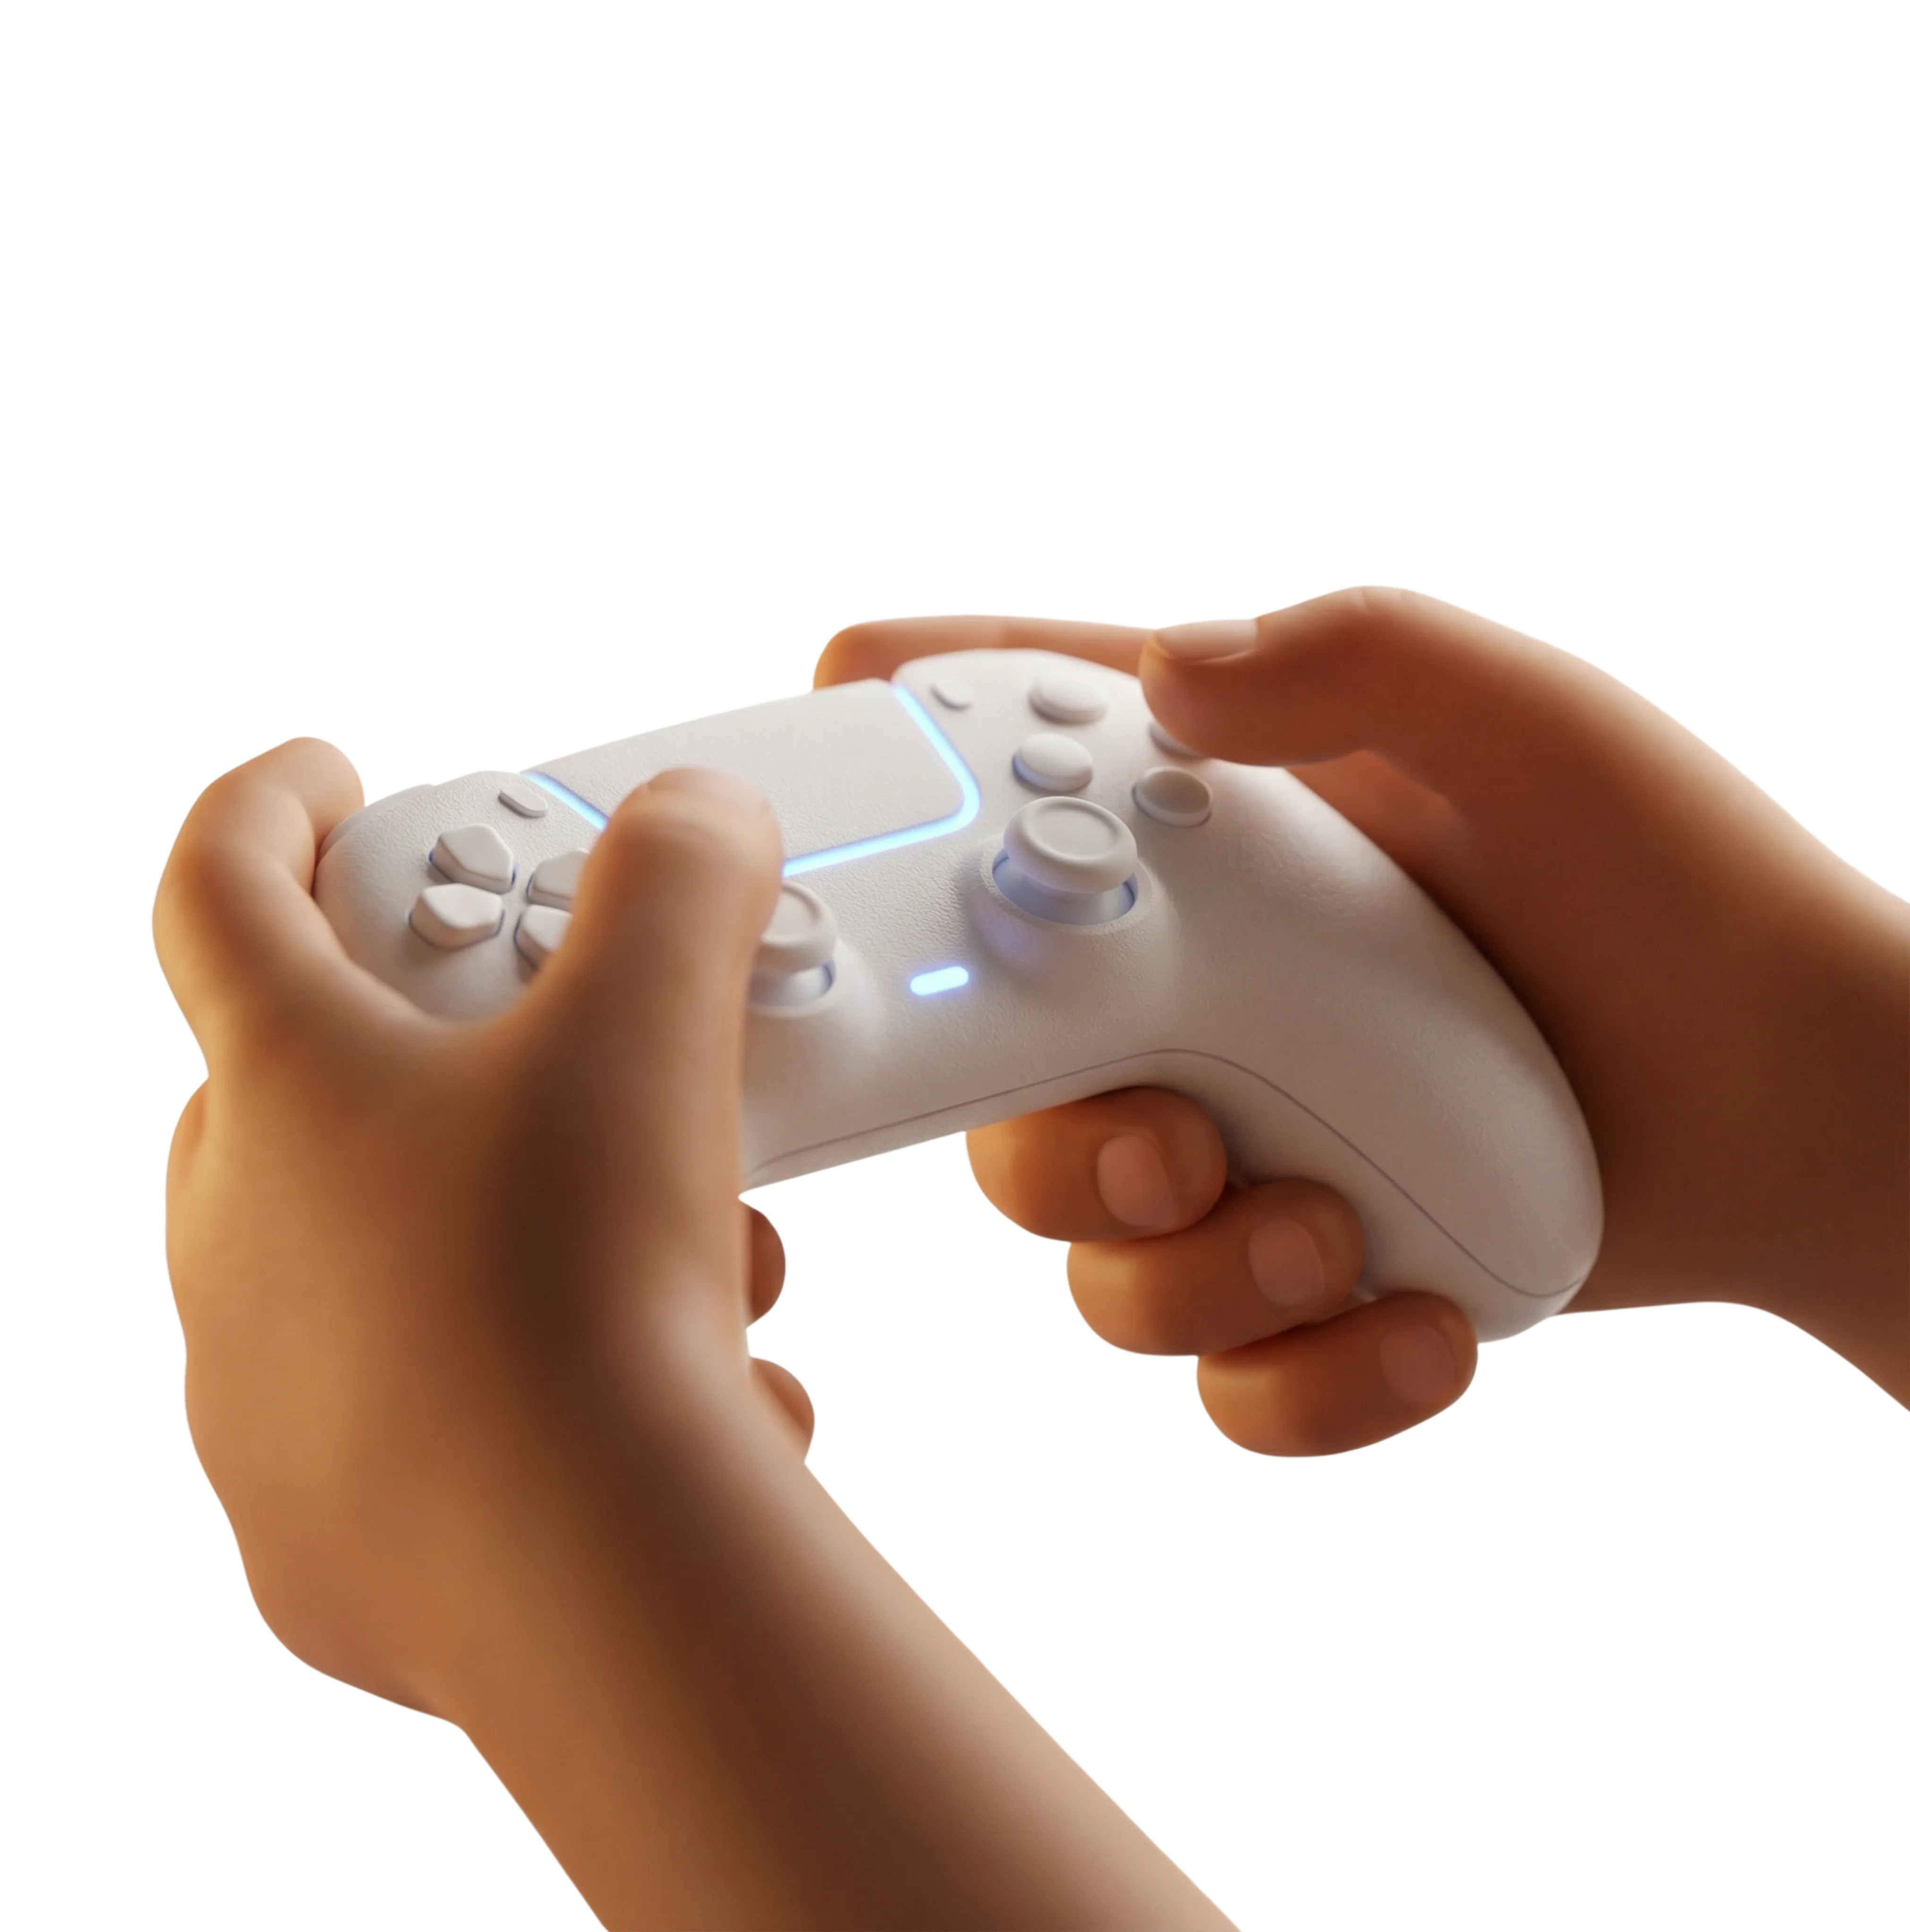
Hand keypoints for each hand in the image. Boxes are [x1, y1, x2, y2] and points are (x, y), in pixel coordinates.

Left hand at [154, 740, 1243, 1928]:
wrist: (579, 1571)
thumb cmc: (582, 1280)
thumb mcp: (655, 1022)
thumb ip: (680, 874)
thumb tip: (700, 819)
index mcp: (281, 1088)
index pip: (221, 890)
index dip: (269, 806)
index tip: (328, 776)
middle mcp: (234, 1238)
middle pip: (300, 1087)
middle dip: (438, 1053)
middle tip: (566, 1056)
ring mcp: (258, 1398)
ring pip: (381, 1261)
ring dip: (519, 1231)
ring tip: (679, 1257)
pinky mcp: (316, 1533)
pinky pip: (417, 1420)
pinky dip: (524, 1388)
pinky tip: (652, 1396)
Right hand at [814, 593, 1909, 1448]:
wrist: (1801, 1098)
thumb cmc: (1675, 879)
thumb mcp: (1528, 720)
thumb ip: (1351, 663)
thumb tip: (1169, 683)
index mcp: (1215, 846)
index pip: (1010, 792)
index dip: (890, 788)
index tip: (828, 818)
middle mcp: (1203, 1001)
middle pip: (1004, 1095)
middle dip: (1061, 1143)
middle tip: (1179, 1137)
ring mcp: (1253, 1153)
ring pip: (1103, 1263)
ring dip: (1193, 1276)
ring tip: (1336, 1234)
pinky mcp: (1319, 1286)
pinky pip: (1228, 1380)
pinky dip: (1305, 1380)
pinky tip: (1421, 1324)